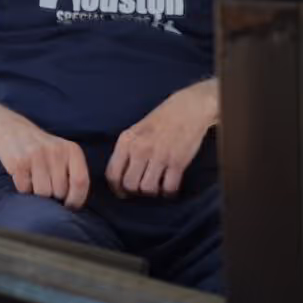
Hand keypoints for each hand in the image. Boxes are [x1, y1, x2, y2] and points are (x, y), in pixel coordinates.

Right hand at [0, 118, 90, 209]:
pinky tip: (23, 177)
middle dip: (54, 196)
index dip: (76, 199)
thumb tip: (74, 205)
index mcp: (72, 150)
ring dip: (38, 194)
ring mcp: (37, 155)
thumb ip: (72, 175)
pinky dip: (24, 189)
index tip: (69, 206)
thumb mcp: (63, 154)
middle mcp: (56, 151)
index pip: (80, 182)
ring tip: (34, 181)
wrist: (12, 130)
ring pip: (43, 193)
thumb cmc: (42, 150)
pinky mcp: (19, 162)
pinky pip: (25, 189)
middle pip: (60, 191)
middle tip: (46, 186)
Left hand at [107, 81, 217, 197]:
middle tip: (143, 187)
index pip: (112, 174)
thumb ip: (127, 151)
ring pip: (147, 189)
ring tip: (157, 184)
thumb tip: (120, 176)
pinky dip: (169, 192)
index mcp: (127, 141)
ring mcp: (159, 156)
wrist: (189, 108)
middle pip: (129, 185)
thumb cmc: (161, 119)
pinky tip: (170, 185)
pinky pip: (169, 188)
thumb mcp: (136, 130)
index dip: (117, 189)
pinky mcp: (178, 162)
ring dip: (153, 192)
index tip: (123, 193)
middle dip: (136, 191)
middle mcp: (140, 149)